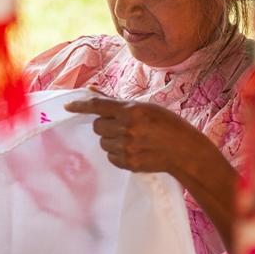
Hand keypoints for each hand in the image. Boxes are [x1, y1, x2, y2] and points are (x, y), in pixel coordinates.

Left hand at [63, 95, 203, 174]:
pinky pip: (110, 157)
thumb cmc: (167, 124)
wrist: (186, 152)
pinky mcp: (128, 163)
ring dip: (112, 139)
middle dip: (106, 125)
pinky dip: (117, 153)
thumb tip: (91, 90)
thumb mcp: (145, 107)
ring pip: (103, 142)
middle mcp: (127, 129)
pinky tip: (134, 150)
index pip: (97, 106)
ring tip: (133, 139)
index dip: (80, 105)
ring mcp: (127, 148)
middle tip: (123, 125)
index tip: (68, 106)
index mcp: (131, 111)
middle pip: (97, 126)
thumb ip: (115, 101)